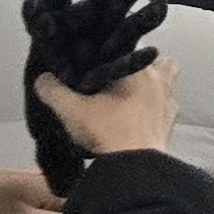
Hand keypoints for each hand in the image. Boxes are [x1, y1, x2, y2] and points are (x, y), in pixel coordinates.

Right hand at [38, 56, 178, 156]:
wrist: (134, 166)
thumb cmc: (109, 133)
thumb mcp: (72, 110)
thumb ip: (54, 91)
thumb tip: (43, 80)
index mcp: (139, 69)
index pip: (131, 47)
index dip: (116, 54)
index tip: (104, 62)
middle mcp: (160, 81)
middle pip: (158, 62)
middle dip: (142, 69)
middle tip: (120, 80)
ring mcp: (169, 102)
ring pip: (167, 84)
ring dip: (153, 88)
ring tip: (129, 99)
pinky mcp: (170, 124)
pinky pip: (166, 109)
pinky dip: (155, 111)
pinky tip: (138, 119)